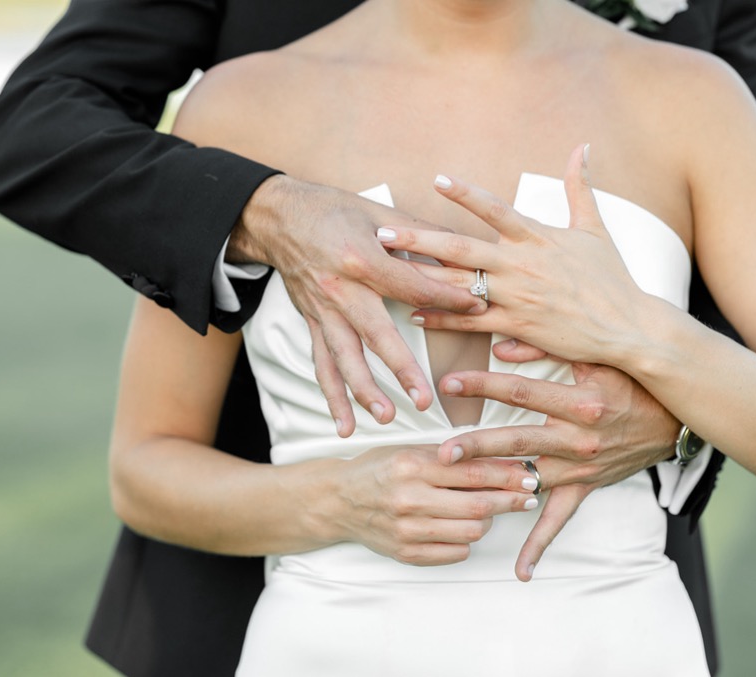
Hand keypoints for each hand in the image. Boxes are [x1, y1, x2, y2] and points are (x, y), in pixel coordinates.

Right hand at [232, 175, 487, 435]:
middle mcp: (340, 290)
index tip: (478, 309)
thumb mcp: (377, 210)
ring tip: (387, 418)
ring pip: (344, 358)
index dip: (447, 297)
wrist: (277, 216)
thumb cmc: (330, 209)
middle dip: (402, 368)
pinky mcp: (312, 322)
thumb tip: (463, 247)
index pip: (411, 285)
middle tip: (424, 399)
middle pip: (375, 334)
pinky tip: (345, 426)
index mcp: (360, 258)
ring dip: (364, 391)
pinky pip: (322, 364)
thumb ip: (420, 233)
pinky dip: (332, 396)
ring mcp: (323, 310)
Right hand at [323, 445, 538, 564]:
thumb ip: (452, 456)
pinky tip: (461, 528)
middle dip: (510, 501)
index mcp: (411, 467)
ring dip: (488, 522)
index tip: (530, 476)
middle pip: (479, 507)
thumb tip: (502, 461)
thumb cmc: (378, 470)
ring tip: (489, 510)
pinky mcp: (406, 553)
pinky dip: (466, 540)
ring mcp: (407, 530)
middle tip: (527, 497)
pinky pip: (456, 552)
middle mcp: (408, 499)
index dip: (508, 477)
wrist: (338, 501)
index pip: (473, 473)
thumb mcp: (411, 450)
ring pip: (472, 533)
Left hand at [382, 146, 653, 367]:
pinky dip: (442, 319)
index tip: (437, 179)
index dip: (466, 194)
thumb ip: (580, 187)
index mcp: (537, 238)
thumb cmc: (611, 278)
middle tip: (383, 231)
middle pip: (462, 248)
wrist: (629, 327)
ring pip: (459, 286)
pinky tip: (414, 315)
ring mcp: (518, 298)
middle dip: (419, 239)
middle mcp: (522, 266)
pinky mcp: (518, 326)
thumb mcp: (595, 228)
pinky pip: (471, 323)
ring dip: (420, 279)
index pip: (495, 209)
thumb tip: (582, 146)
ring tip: (385, 272)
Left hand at [434, 339, 679, 580]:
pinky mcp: (584, 487)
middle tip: (441, 453)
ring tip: (457, 495)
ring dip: (492, 489)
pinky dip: (540, 545)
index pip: (520, 393)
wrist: (673, 421)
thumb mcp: (597, 357)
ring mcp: (580, 468)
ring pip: (528, 480)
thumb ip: (549, 348)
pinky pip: (560, 520)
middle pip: (517, 442)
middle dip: (476, 447)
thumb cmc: (632, 382)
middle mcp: (579, 440)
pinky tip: (521, 570)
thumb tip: (502, 344)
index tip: (448, 383)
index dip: (482, 386)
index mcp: (580, 404)